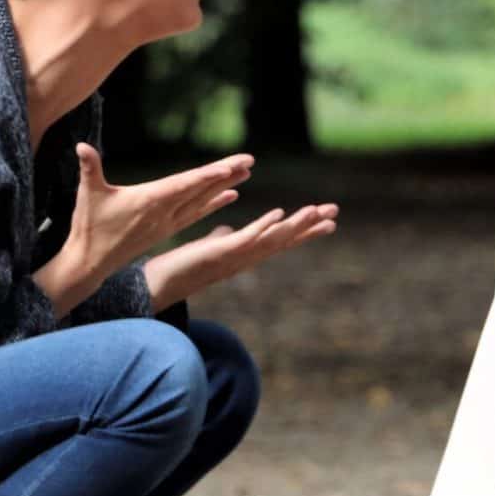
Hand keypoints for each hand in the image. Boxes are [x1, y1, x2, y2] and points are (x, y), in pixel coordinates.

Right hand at [33, 146, 253, 315]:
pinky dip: (214, 204)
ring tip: (246, 173)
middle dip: (225, 174)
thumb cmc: (89, 225)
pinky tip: (231, 196)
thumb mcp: (87, 194)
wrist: (91, 261)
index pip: (185, 185)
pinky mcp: (166, 229)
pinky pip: (197, 214)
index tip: (230, 166)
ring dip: (224, 186)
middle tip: (250, 160)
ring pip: (202, 201)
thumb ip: (89, 168)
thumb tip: (81, 147)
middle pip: (201, 190)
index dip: (209, 175)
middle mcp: (164, 213)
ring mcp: (167, 222)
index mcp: (150, 201)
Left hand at [144, 201, 338, 307]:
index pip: (280, 239)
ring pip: (273, 239)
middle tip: (335, 213)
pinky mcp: (220, 253)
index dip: (303, 229)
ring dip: (295, 225)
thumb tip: (226, 229)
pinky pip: (247, 238)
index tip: (327, 220)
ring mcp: (236, 256)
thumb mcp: (207, 249)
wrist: (158, 284)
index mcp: (246, 253)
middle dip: (310, 226)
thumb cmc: (183, 268)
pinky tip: (279, 214)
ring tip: (316, 210)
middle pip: (285, 240)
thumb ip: (221, 238)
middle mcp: (246, 257)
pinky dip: (264, 226)